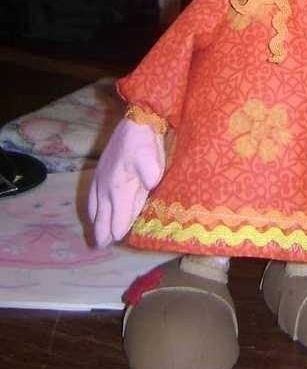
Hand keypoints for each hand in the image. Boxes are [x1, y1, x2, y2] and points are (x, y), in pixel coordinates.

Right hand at [88, 118, 164, 246]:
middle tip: (100, 247)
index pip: (117, 219)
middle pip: (102, 217)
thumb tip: (147, 189)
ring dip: (95, 222)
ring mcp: (99, 180)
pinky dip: (92, 208)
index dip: (118, 231)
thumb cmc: (146, 143)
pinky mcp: (98, 172)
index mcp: (118, 189)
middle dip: (102, 233)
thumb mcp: (153, 162)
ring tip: (96, 236)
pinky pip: (91, 196)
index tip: (118, 241)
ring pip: (94, 208)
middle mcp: (105, 188)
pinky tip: (93, 211)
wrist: (136, 121)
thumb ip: (149, 179)